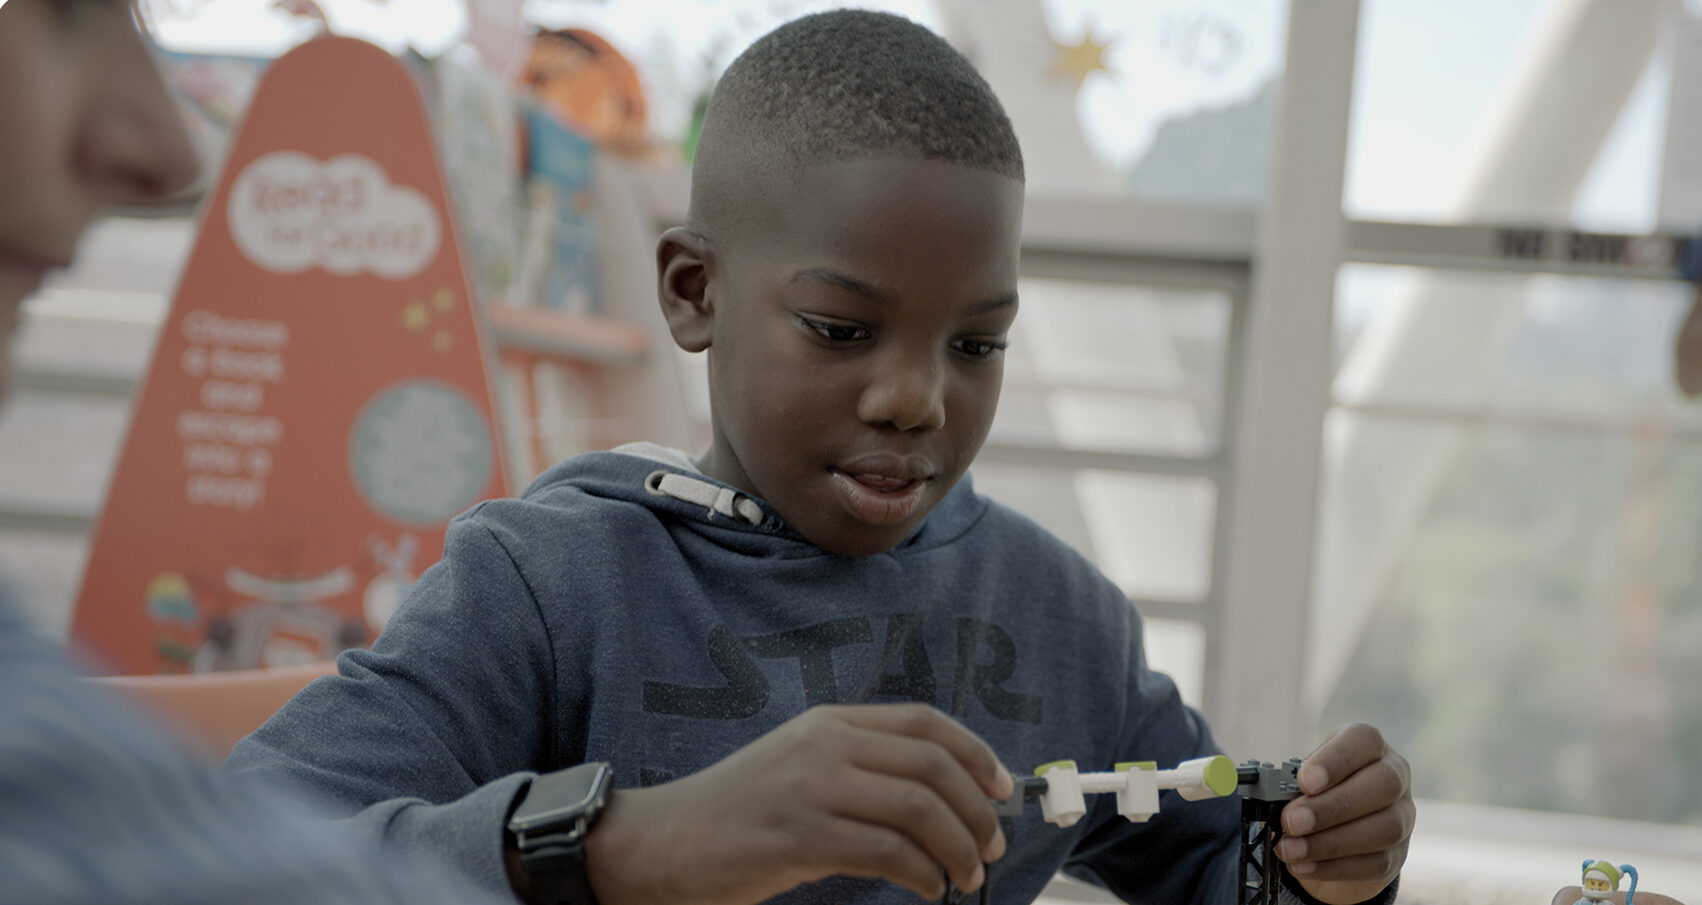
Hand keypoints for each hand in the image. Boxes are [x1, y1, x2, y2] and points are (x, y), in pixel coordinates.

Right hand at [581, 703, 1013, 904]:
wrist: (660, 842)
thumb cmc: (736, 816)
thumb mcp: (800, 770)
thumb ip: (859, 771)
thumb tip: (939, 801)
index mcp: (829, 722)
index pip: (925, 722)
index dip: (977, 753)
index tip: (1003, 789)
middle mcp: (825, 745)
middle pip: (932, 764)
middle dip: (977, 809)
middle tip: (991, 847)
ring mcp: (811, 788)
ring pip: (918, 808)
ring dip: (958, 847)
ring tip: (965, 875)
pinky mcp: (799, 836)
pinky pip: (887, 852)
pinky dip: (921, 874)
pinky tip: (926, 888)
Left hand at [1275, 723, 1413, 904]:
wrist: (1337, 826)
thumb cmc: (1318, 790)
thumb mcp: (1304, 775)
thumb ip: (1292, 782)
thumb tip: (1269, 796)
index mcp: (1368, 746)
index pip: (1363, 741)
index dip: (1335, 760)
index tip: (1305, 781)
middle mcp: (1394, 776)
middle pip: (1382, 786)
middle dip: (1332, 807)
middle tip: (1292, 821)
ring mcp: (1402, 816)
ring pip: (1384, 829)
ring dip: (1331, 842)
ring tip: (1291, 849)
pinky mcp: (1397, 854)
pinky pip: (1376, 863)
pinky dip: (1335, 867)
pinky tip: (1303, 866)